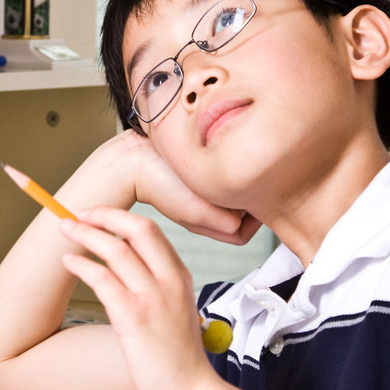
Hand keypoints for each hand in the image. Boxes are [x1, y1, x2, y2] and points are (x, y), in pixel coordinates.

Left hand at [59, 206, 216, 389]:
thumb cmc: (178, 356)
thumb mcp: (176, 309)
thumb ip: (157, 285)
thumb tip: (125, 264)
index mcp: (179, 277)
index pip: (150, 231)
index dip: (120, 218)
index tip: (98, 215)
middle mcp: (169, 282)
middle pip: (137, 230)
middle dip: (104, 215)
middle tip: (79, 214)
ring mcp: (153, 300)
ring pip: (116, 251)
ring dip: (86, 235)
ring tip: (66, 230)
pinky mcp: (134, 320)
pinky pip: (103, 280)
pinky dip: (82, 266)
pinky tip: (69, 262)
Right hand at [110, 130, 261, 243]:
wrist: (132, 159)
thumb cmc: (159, 184)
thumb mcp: (195, 210)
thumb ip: (225, 222)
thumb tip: (245, 222)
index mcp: (208, 223)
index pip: (243, 233)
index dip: (255, 220)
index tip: (257, 198)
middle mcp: (206, 210)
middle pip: (241, 212)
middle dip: (247, 197)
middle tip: (249, 176)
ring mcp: (200, 193)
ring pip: (232, 193)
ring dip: (236, 180)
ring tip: (231, 164)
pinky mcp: (194, 176)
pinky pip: (219, 176)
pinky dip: (222, 168)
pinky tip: (215, 156)